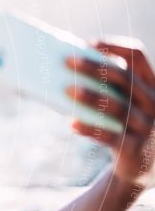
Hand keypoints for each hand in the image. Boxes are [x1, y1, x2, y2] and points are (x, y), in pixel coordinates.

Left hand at [65, 38, 154, 189]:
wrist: (139, 166)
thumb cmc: (122, 127)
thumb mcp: (121, 106)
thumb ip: (104, 90)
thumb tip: (65, 74)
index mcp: (151, 86)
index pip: (138, 57)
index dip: (114, 47)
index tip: (88, 43)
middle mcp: (154, 102)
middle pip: (124, 78)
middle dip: (94, 67)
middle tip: (67, 60)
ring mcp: (148, 126)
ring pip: (118, 106)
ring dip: (91, 96)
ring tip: (67, 89)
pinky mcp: (135, 148)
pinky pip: (111, 136)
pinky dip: (90, 129)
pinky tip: (72, 123)